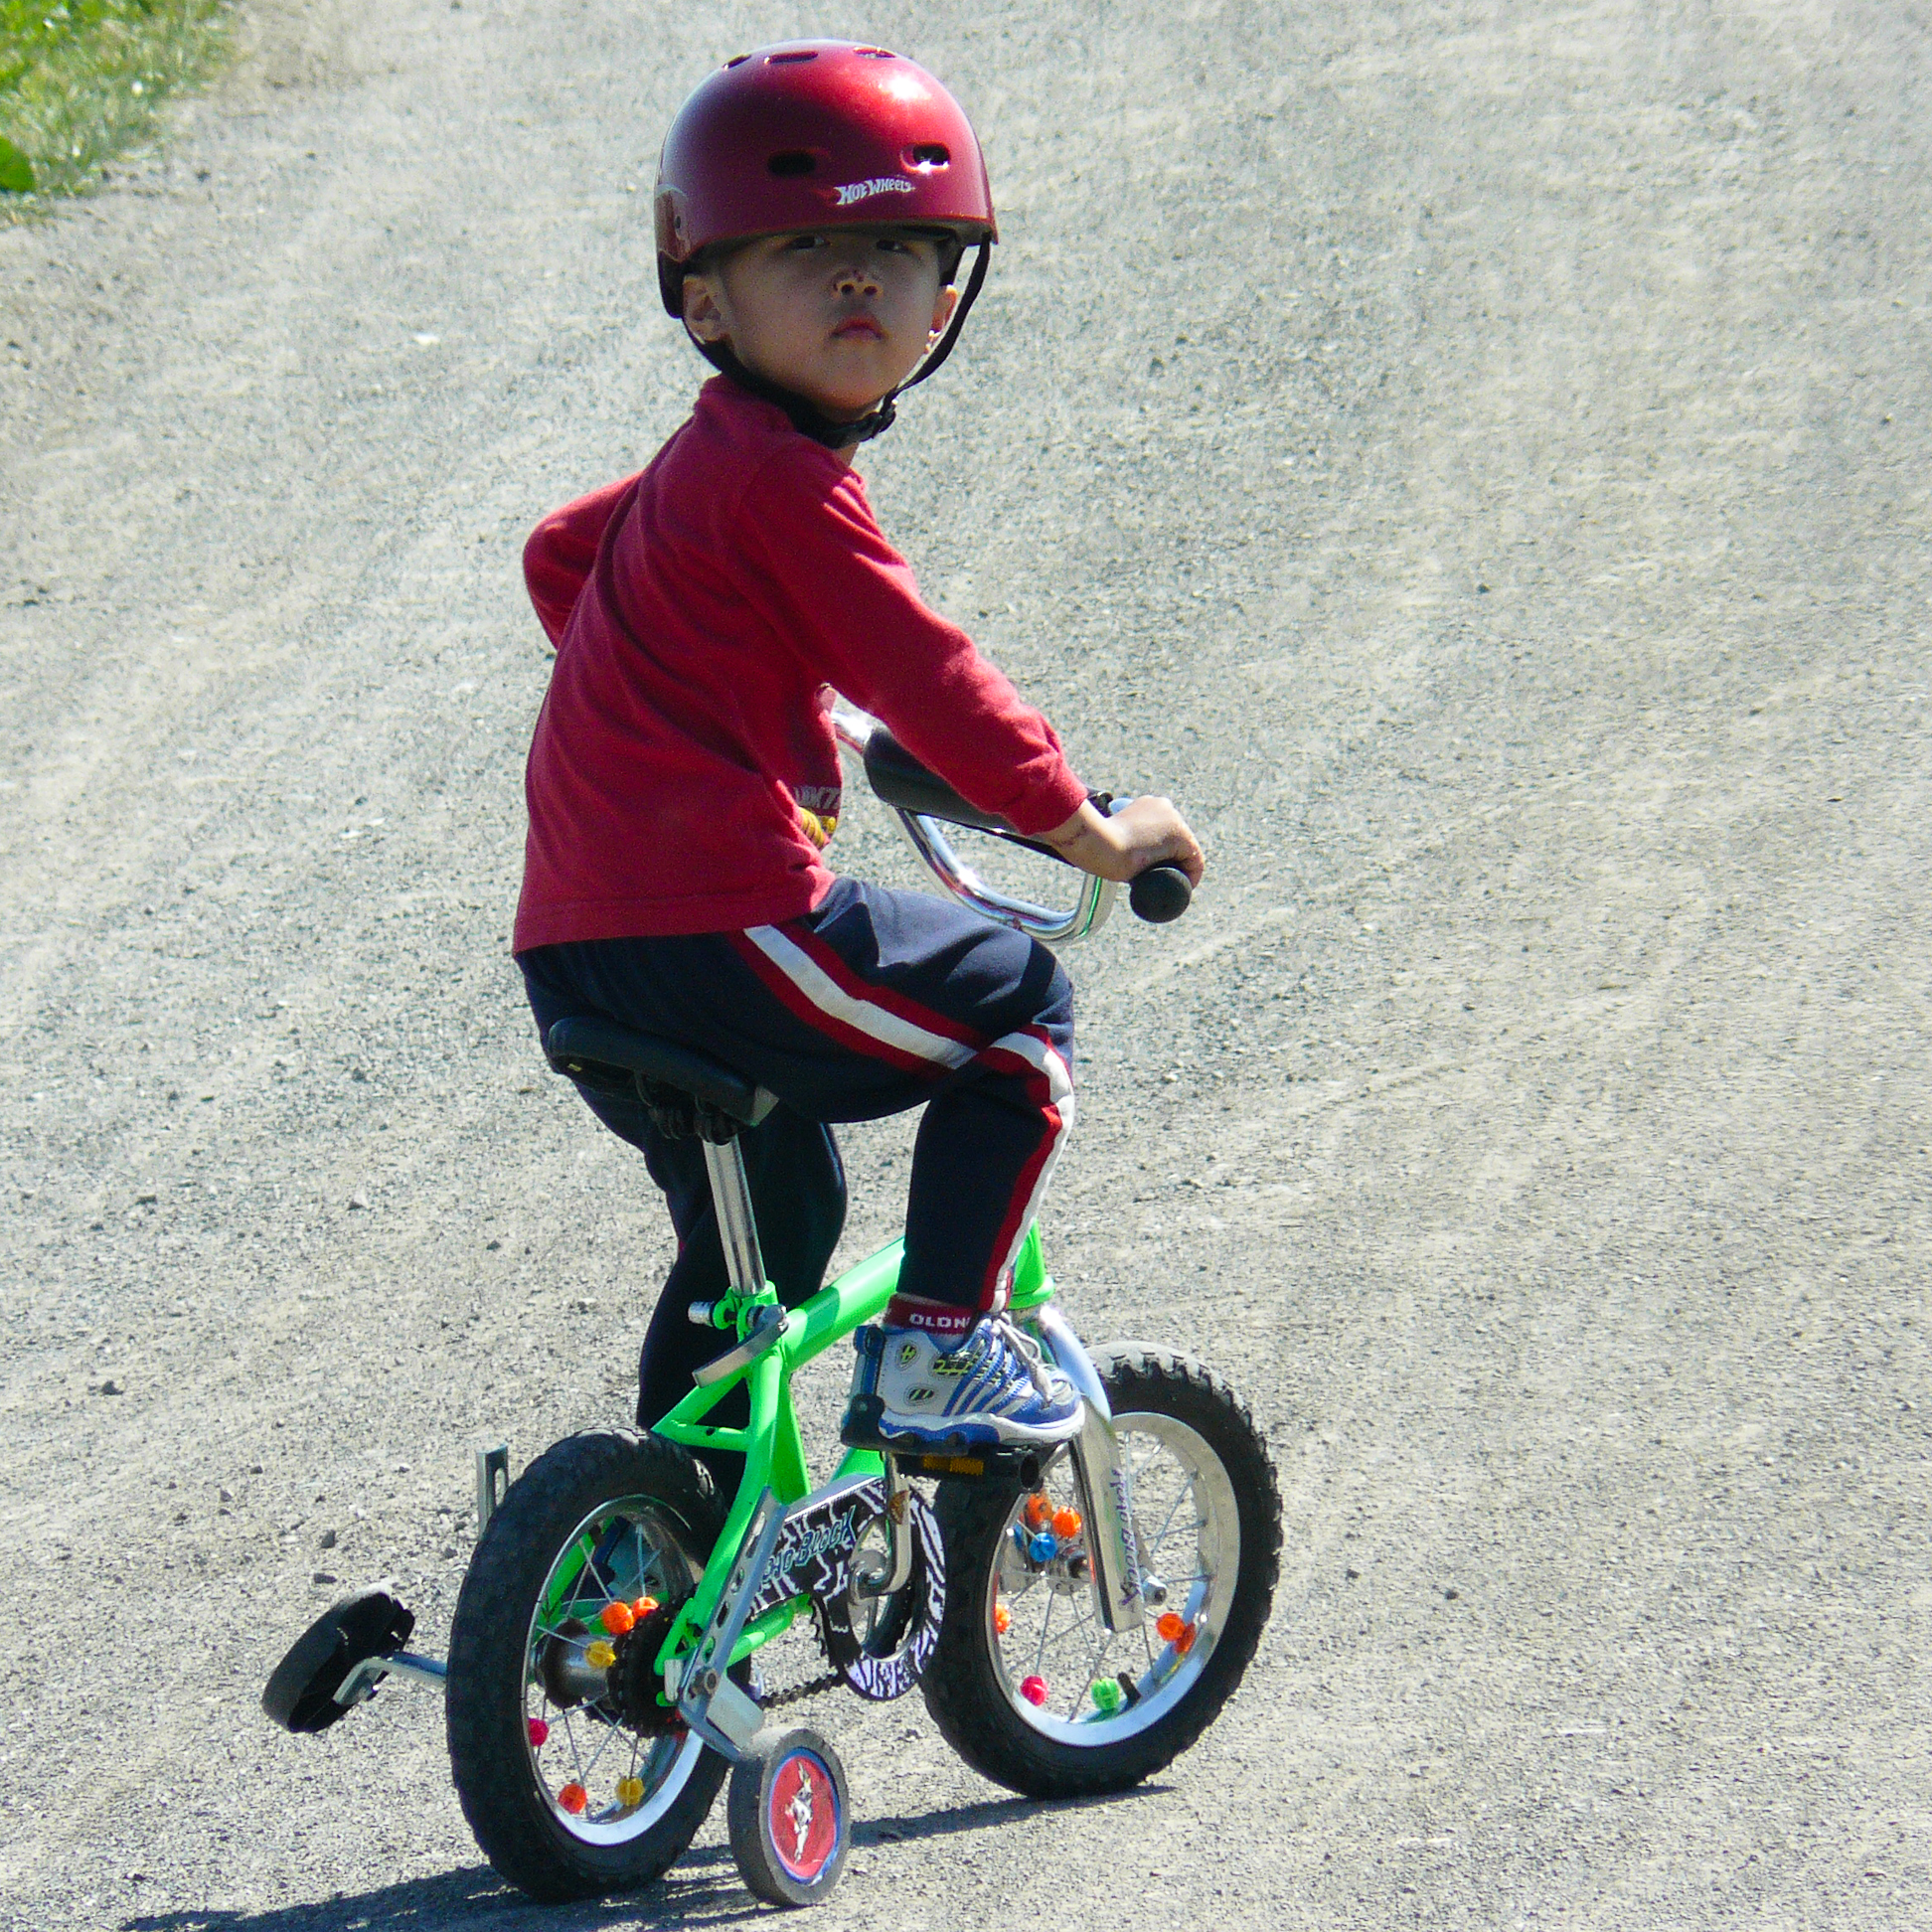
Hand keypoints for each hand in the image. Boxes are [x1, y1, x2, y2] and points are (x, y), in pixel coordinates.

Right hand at [1039, 795, 1204, 886]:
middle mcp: (1164, 806)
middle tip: (1160, 881)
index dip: (1161, 853)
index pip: (1161, 832)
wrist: (1098, 842)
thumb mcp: (1103, 838)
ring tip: (1169, 886)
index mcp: (1146, 804)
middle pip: (1177, 841)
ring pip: (1186, 850)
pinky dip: (1191, 875)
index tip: (1152, 870)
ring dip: (1181, 869)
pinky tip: (1184, 887)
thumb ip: (1109, 839)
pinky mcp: (1180, 837)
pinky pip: (1194, 860)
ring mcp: (1173, 821)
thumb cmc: (1094, 843)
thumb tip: (1101, 852)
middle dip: (1172, 861)